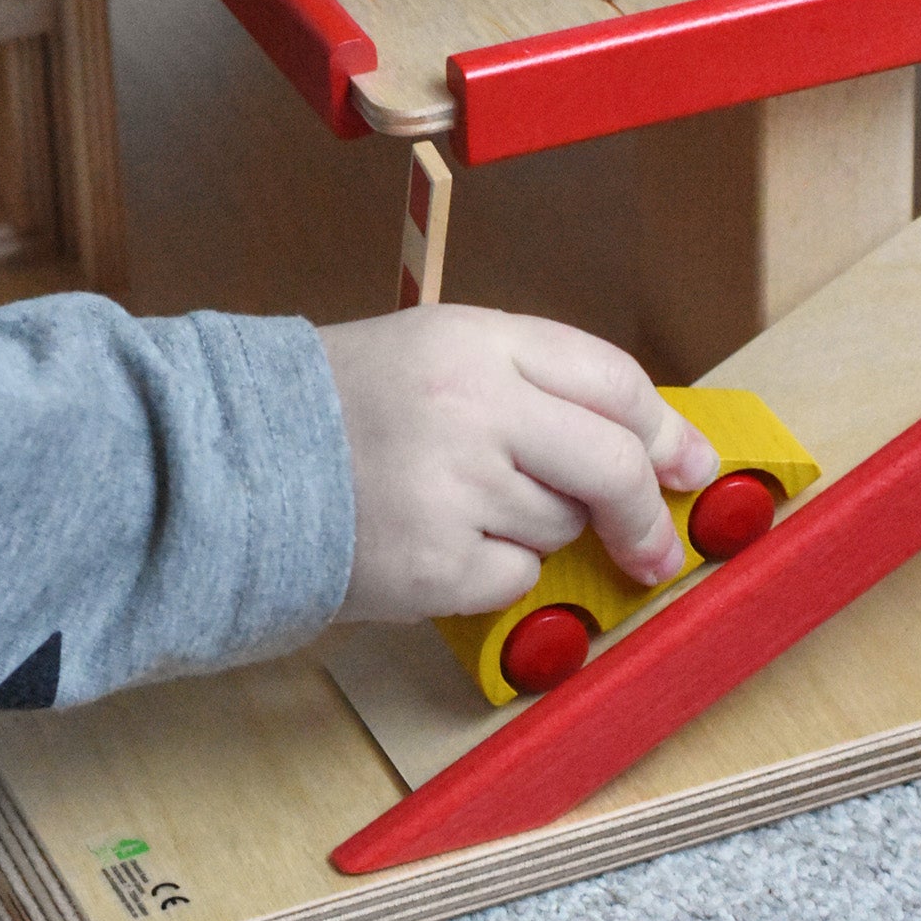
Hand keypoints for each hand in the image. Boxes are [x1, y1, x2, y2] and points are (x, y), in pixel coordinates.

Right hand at [319, 304, 718, 621]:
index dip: (665, 429)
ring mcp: (455, 488)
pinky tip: (439, 542)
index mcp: (479, 342)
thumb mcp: (441, 352)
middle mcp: (474, 407)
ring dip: (539, 529)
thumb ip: (539, 386)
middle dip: (645, 511)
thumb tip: (646, 447)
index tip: (690, 465)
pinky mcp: (434, 564)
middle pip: (612, 462)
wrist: (231, 462)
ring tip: (460, 502)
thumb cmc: (346, 405)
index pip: (613, 380)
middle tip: (657, 546)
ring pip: (561, 525)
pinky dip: (494, 573)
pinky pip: (516, 578)